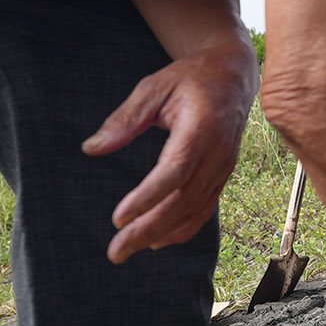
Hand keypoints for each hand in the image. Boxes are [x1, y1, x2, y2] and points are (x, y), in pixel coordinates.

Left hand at [82, 38, 257, 262]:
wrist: (233, 75)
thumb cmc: (190, 78)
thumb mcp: (154, 87)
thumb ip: (125, 119)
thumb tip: (92, 148)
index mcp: (202, 128)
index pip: (175, 172)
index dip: (148, 198)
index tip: (119, 218)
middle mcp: (218, 153)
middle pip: (184, 200)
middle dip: (148, 228)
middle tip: (115, 251)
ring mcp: (224, 167)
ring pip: (195, 211)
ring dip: (162, 234)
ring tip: (128, 250)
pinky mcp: (223, 175)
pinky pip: (205, 208)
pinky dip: (183, 229)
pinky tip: (158, 241)